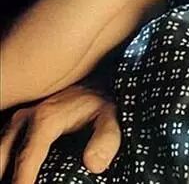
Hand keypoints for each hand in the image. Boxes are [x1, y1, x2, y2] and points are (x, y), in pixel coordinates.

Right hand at [0, 85, 120, 183]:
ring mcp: (16, 122)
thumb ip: (106, 139)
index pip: (25, 159)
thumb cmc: (99, 103)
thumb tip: (94, 165)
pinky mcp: (14, 125)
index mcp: (44, 119)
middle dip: (7, 177)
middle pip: (2, 158)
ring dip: (4, 170)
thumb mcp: (110, 118)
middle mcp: (23, 119)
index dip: (22, 181)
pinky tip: (13, 173)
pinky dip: (5, 162)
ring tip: (15, 181)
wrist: (91, 83)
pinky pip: (2, 147)